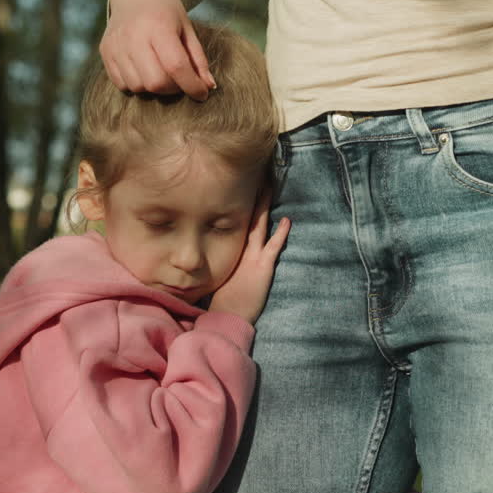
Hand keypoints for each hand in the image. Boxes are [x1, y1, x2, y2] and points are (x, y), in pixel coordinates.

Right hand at [100, 0, 214, 98]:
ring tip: (162, 73)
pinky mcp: (105, 52)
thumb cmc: (167, 13)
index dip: (192, 85)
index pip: (176, 66)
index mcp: (158, 26)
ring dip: (154, 88)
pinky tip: (144, 70)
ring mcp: (116, 45)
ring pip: (138, 87)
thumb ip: (198, 60)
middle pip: (155, 82)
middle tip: (179, 81)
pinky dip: (137, 84)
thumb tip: (208, 87)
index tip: (202, 93)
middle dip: (172, 89)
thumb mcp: (188, 30)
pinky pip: (122, 84)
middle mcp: (133, 36)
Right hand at [208, 190, 289, 323]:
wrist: (227, 316)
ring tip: (267, 187)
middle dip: (249, 197)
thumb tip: (205, 249)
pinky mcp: (262, 267)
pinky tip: (287, 220)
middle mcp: (238, 249)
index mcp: (227, 250)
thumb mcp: (215, 274)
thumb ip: (213, 259)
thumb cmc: (223, 300)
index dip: (237, 205)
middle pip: (245, 217)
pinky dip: (281, 233)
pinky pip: (274, 246)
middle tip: (253, 176)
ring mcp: (251, 257)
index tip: (239, 187)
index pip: (232, 222)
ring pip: (258, 226)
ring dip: (263, 207)